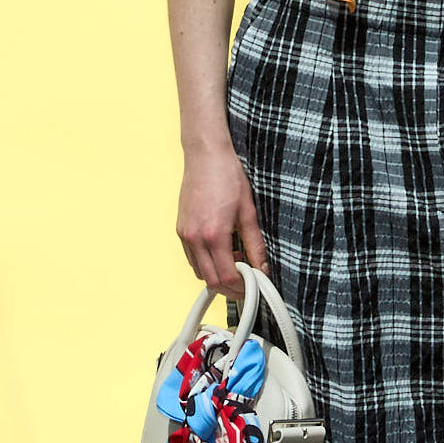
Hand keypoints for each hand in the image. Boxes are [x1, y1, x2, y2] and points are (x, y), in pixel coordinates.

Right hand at [176, 145, 269, 299]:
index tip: (255, 285)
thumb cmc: (228, 177)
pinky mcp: (180, 229)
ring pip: (200, 272)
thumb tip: (263, 267)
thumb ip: (256, 245)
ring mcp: (184, 234)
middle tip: (248, 282)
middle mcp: (195, 238)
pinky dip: (207, 263)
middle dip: (230, 287)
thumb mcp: (248, 212)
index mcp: (214, 235)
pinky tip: (221, 252)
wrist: (206, 155)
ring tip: (235, 262)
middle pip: (211, 281)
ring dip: (218, 275)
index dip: (243, 287)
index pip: (227, 277)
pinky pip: (192, 258)